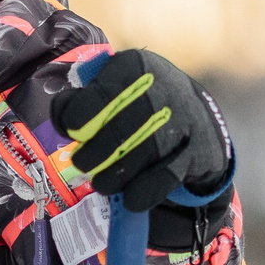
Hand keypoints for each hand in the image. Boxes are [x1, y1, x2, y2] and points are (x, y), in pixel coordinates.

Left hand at [55, 49, 231, 212]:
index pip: (100, 92)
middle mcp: (164, 86)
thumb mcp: (110, 92)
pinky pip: (167, 174)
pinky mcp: (201, 148)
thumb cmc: (138, 106)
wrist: (198, 121)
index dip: (78, 116)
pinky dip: (145, 190)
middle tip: (82, 164)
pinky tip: (130, 198)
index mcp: (135, 66)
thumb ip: (78, 102)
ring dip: (115, 175)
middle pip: (120, 127)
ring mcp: (185, 118)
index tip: (71, 132)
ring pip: (143, 153)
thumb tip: (63, 120)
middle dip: (94, 153)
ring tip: (101, 183)